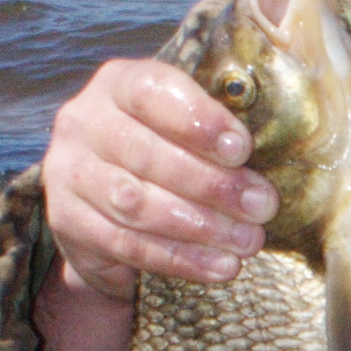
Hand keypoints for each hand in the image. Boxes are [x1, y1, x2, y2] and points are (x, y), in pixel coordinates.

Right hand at [33, 56, 275, 350]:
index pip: (152, 90)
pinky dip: (179, 259)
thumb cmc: (163, 152)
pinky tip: (219, 267)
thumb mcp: (184, 123)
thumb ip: (218, 120)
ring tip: (248, 241)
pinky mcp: (67, 221)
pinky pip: (127, 244)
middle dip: (213, 186)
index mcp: (117, 83)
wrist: (101, 207)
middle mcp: (83, 122)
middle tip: (263, 206)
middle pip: (148, 155)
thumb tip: (284, 113)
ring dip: (200, 227)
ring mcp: (67, 172)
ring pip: (137, 203)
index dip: (198, 120)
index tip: (242, 149)